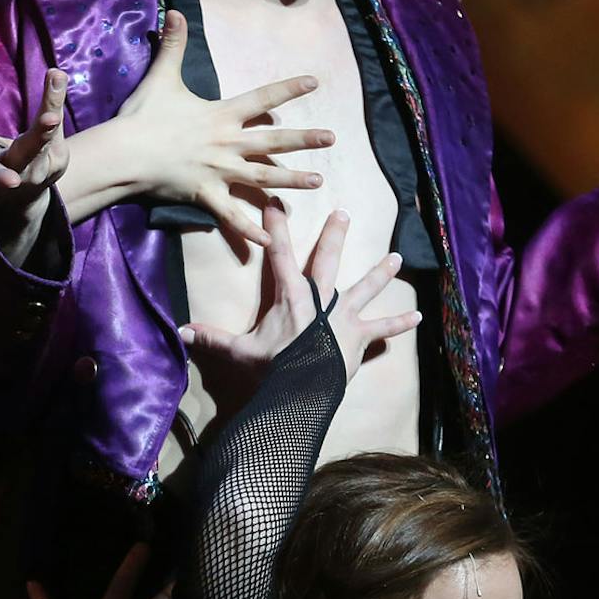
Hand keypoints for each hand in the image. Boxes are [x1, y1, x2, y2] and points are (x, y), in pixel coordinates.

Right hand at [0, 66, 71, 212]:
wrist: (17, 191)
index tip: (12, 182)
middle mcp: (19, 173)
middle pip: (28, 151)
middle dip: (38, 137)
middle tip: (50, 119)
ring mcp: (43, 166)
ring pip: (48, 133)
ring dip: (51, 104)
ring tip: (55, 76)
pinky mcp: (60, 154)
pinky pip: (57, 122)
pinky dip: (55, 95)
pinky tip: (56, 74)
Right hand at [113, 11, 335, 247]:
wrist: (125, 153)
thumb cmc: (143, 117)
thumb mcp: (161, 77)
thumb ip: (173, 45)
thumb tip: (174, 10)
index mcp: (221, 115)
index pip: (262, 98)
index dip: (289, 89)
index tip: (314, 82)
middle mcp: (228, 143)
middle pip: (274, 142)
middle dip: (305, 140)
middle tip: (332, 138)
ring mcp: (219, 172)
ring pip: (264, 178)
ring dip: (293, 181)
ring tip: (319, 182)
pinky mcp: (206, 195)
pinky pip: (232, 215)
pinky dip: (250, 229)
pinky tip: (269, 240)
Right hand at [179, 206, 420, 409]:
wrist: (300, 395)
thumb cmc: (270, 370)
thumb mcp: (237, 352)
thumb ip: (211, 338)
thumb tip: (180, 332)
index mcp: (290, 297)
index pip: (280, 255)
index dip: (277, 228)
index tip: (276, 203)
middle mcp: (320, 300)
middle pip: (328, 260)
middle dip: (335, 235)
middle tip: (344, 213)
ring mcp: (343, 319)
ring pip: (364, 289)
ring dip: (380, 273)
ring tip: (396, 258)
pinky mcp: (358, 339)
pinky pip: (382, 330)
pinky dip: (399, 324)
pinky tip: (418, 317)